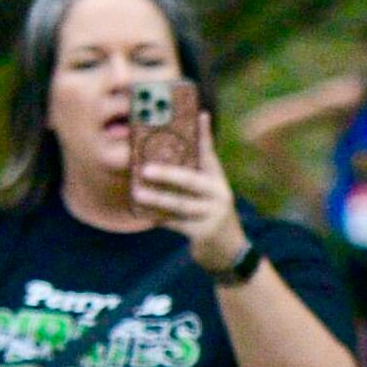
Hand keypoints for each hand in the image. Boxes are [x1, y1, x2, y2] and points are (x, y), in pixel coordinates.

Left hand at [131, 117, 247, 270]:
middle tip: (145, 169)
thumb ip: (191, 180)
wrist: (228, 252)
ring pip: (180, 203)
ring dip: (157, 198)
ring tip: (138, 193)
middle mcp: (219, 194)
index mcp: (218, 180)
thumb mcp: (207, 196)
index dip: (203, 134)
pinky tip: (145, 214)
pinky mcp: (204, 233)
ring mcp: (213, 214)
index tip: (199, 113)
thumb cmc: (210, 217)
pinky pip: (176, 223)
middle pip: (192, 180)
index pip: (210, 153)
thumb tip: (154, 164)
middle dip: (168, 174)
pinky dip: (159, 218)